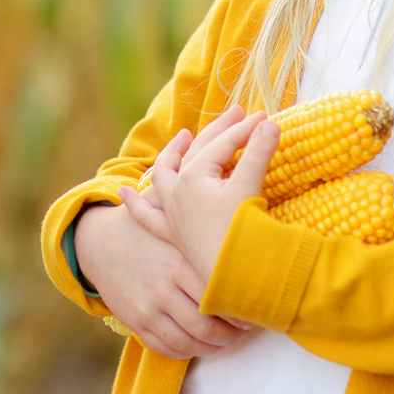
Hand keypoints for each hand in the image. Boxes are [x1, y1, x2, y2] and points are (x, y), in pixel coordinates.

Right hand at [72, 200, 251, 359]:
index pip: (217, 296)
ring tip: (227, 342)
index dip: (239, 309)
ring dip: (212, 348)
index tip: (253, 309)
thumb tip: (241, 184)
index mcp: (177, 262)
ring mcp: (147, 308)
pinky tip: (200, 345)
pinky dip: (187, 352)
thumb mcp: (171, 214)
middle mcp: (163, 288)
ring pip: (188, 342)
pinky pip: (165, 348)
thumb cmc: (146, 226)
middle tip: (245, 331)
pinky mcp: (135, 322)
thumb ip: (202, 213)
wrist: (99, 242)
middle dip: (231, 335)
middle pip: (206, 326)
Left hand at [148, 104, 279, 282]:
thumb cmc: (240, 233)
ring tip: (183, 138)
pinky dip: (136, 203)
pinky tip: (123, 193)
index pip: (222, 145)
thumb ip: (258, 153)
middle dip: (218, 131)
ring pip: (164, 177)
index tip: (265, 117)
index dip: (245, 130)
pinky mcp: (173, 236)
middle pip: (195, 152)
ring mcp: (172, 214)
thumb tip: (270, 122)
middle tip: (237, 113)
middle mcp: (175, 192)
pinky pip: (147, 216)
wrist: (232, 280)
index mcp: (192, 177)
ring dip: (172, 155)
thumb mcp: (248, 188)